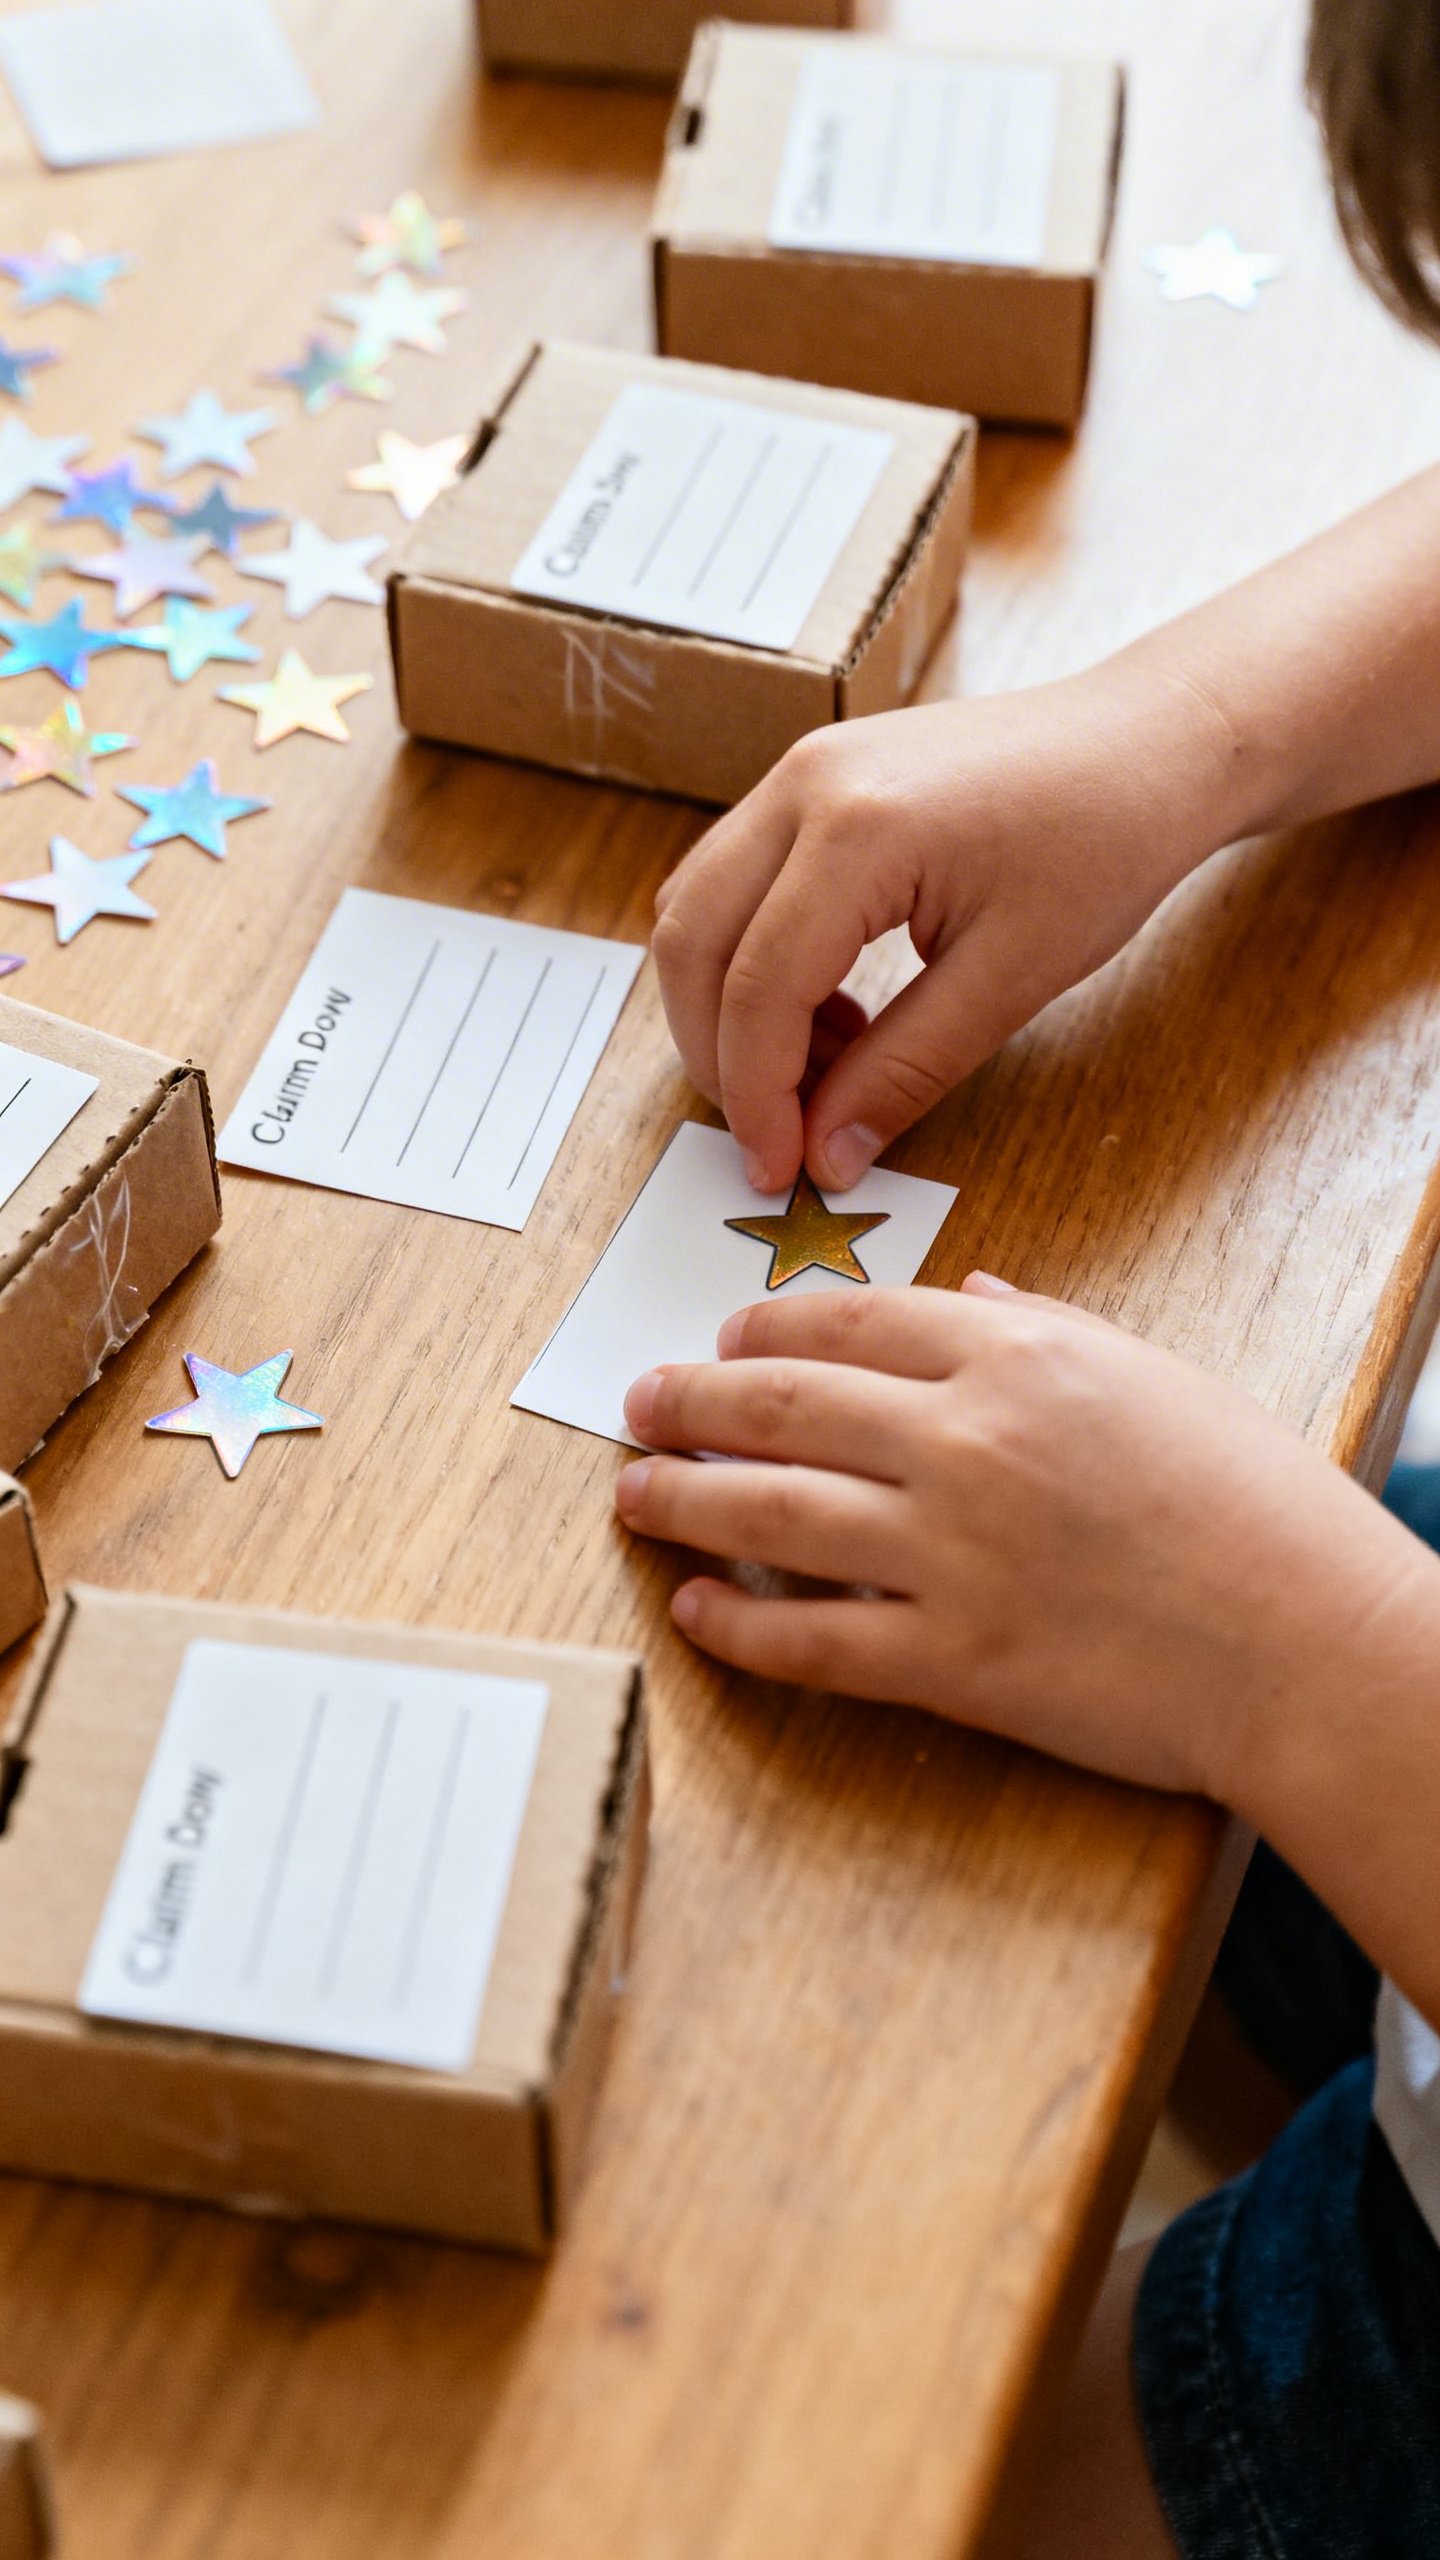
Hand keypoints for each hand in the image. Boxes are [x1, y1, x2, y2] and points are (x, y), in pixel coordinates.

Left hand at [613, 1279, 1436, 1809]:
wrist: (1312, 1646)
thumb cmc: (1257, 1509)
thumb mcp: (1158, 1377)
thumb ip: (1048, 1327)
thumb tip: (975, 1291)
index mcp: (1018, 1356)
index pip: (848, 1319)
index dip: (763, 1331)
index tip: (721, 1342)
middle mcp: (966, 1440)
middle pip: (781, 1405)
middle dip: (691, 1402)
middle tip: (640, 1404)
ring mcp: (950, 1554)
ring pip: (768, 1515)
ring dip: (680, 1499)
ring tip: (632, 1494)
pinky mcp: (952, 1662)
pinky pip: (809, 1639)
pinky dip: (737, 1624)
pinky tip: (694, 1609)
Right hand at [651, 660, 1239, 1195]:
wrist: (1149, 742)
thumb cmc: (1104, 842)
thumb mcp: (1012, 977)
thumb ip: (905, 1070)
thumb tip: (828, 1156)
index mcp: (856, 830)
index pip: (757, 987)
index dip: (756, 1096)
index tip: (779, 1173)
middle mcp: (805, 785)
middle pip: (693, 943)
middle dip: (718, 1056)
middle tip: (774, 1137)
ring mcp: (800, 772)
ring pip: (698, 908)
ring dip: (729, 1008)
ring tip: (819, 1074)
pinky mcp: (814, 780)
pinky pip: (737, 880)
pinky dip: (754, 960)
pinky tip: (833, 1013)